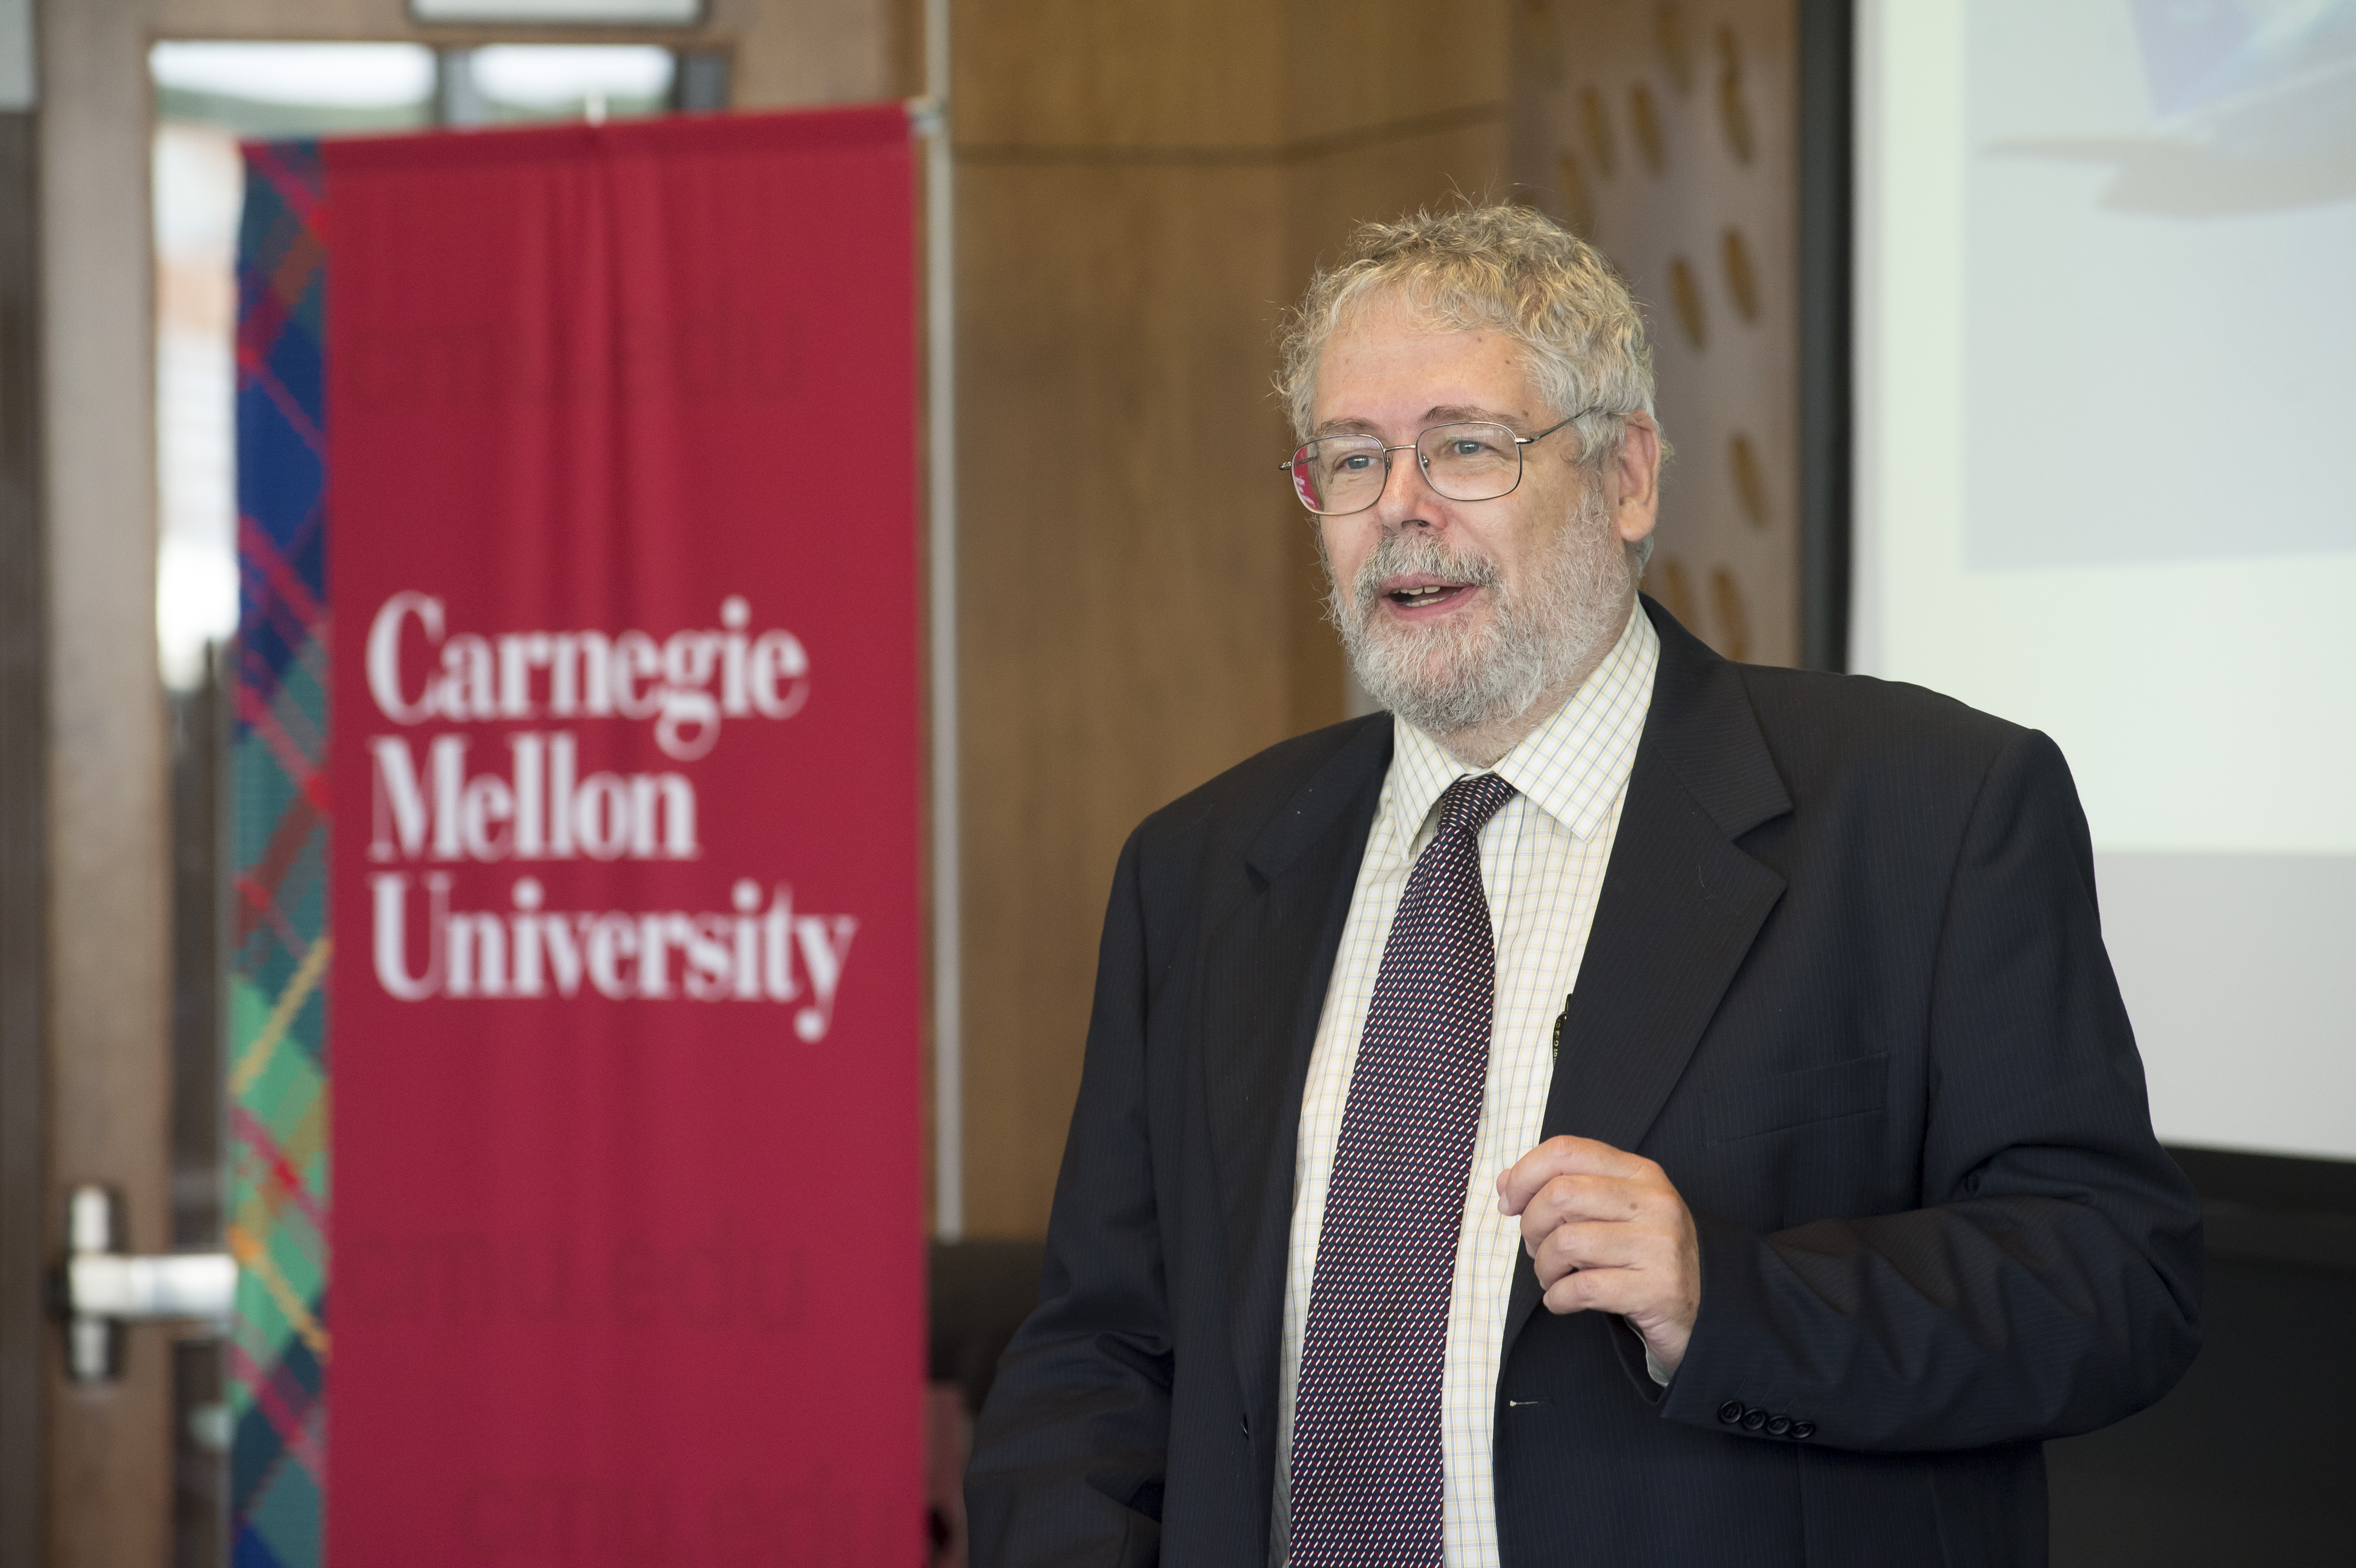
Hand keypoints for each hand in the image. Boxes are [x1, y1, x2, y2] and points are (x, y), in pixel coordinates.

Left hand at [1496, 1135, 1700, 1375]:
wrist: (1709, 1308)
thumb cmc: (1645, 1255)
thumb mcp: (1612, 1210)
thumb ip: (1563, 1189)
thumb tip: (1505, 1183)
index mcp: (1639, 1172)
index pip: (1566, 1151)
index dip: (1524, 1174)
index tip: (1509, 1202)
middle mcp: (1654, 1202)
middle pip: (1559, 1195)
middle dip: (1531, 1226)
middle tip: (1537, 1248)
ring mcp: (1660, 1245)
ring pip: (1567, 1242)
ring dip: (1544, 1267)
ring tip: (1553, 1277)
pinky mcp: (1659, 1289)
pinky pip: (1583, 1289)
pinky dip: (1557, 1298)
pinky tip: (1563, 1300)